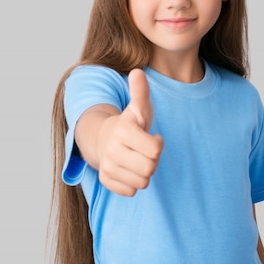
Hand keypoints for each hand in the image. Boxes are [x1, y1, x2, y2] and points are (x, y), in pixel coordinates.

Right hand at [96, 68, 163, 195]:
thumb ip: (140, 92)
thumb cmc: (130, 123)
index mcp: (123, 131)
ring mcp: (107, 166)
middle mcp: (112, 150)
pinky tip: (129, 169)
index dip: (158, 144)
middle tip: (144, 150)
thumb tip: (137, 72)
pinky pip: (131, 191)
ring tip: (137, 159)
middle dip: (152, 160)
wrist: (105, 138)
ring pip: (142, 183)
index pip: (156, 150)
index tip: (151, 137)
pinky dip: (133, 183)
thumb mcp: (138, 107)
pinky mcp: (106, 180)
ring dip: (144, 172)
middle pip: (150, 168)